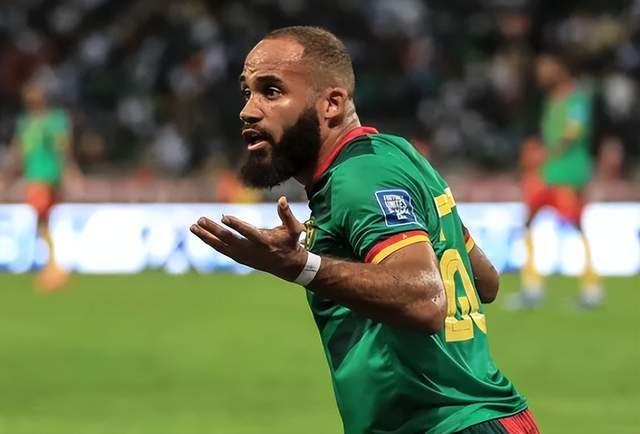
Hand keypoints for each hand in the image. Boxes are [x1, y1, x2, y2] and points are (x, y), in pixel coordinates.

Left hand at [190, 196, 307, 280]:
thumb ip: (287, 214)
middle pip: (229, 240)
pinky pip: (221, 249)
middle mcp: (251, 250)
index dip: (236, 225)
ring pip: (221, 246)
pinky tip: (200, 233)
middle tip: (200, 220)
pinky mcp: (238, 258)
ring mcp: (243, 256)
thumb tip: (282, 199)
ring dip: (206, 236)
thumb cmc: (290, 243)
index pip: (248, 233)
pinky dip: (210, 241)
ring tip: (193, 227)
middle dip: (214, 230)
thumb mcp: (293, 229)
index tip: (224, 216)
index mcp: (265, 242)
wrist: (287, 265)